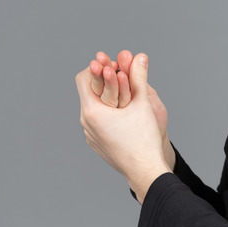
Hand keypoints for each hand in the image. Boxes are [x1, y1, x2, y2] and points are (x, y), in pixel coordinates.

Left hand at [89, 50, 175, 171]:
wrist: (144, 171)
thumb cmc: (143, 138)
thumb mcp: (142, 103)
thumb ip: (139, 76)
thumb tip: (140, 55)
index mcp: (92, 111)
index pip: (83, 78)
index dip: (96, 67)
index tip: (110, 65)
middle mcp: (86, 124)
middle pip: (87, 93)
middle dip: (101, 81)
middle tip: (115, 73)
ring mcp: (89, 136)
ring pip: (92, 109)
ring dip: (104, 98)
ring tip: (120, 93)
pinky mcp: (96, 144)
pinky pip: (96, 124)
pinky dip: (105, 114)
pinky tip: (120, 114)